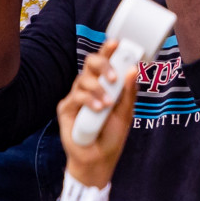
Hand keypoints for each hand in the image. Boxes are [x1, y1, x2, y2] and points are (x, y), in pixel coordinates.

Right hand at [57, 38, 137, 186]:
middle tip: (114, 76)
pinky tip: (98, 109)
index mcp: (104, 86)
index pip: (104, 63)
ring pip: (83, 80)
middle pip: (89, 64)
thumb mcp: (126, 113)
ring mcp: (76, 97)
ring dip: (98, 89)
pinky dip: (89, 100)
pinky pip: (76, 96)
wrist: (98, 157)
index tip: (116, 43)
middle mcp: (88, 88)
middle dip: (102, 65)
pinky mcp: (66, 108)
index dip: (108, 51)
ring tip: (107, 104)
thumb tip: (133, 69)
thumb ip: (128, 92)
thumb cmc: (112, 135)